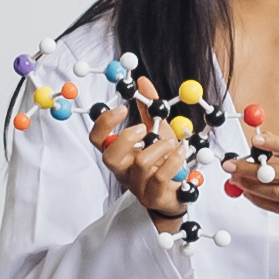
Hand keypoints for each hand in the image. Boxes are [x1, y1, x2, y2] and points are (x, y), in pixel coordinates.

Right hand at [87, 100, 189, 230]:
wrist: (178, 193)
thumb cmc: (164, 161)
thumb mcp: (158, 131)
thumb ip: (149, 108)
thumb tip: (142, 81)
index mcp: (120, 154)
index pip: (97, 139)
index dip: (104, 123)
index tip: (122, 108)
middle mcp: (123, 171)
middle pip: (109, 156)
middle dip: (126, 138)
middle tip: (143, 128)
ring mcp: (137, 186)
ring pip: (140, 164)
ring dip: (160, 147)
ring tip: (173, 144)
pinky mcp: (153, 197)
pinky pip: (159, 177)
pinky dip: (173, 161)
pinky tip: (180, 152)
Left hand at [246, 127, 278, 240]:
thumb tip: (262, 144)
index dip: (274, 143)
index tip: (255, 140)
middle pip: (278, 174)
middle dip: (249, 169)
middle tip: (230, 165)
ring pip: (275, 193)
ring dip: (250, 186)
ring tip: (235, 179)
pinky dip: (261, 201)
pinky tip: (249, 194)